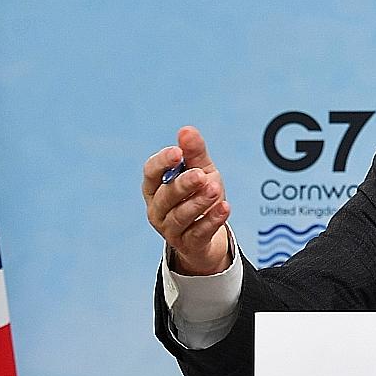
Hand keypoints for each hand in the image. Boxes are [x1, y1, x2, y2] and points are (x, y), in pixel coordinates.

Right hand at [142, 126, 232, 274]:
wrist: (208, 237)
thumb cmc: (200, 197)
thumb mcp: (201, 171)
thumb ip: (194, 153)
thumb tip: (187, 130)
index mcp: (155, 187)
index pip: (151, 173)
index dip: (162, 162)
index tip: (178, 152)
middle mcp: (158, 209)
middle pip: (166, 196)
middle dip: (183, 184)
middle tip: (201, 175)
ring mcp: (171, 229)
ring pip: (180, 216)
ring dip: (199, 202)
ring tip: (215, 189)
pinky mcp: (188, 244)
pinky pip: (199, 232)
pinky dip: (212, 220)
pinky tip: (224, 208)